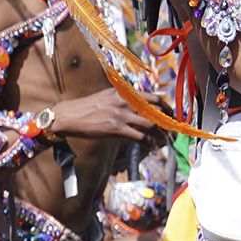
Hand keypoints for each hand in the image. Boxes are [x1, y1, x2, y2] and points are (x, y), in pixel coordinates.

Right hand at [45, 88, 164, 143]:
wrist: (68, 116)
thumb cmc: (86, 108)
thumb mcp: (107, 96)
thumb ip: (123, 98)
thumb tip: (138, 105)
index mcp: (125, 93)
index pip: (155, 97)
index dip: (167, 108)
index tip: (172, 117)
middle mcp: (126, 101)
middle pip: (157, 111)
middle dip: (169, 124)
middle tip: (171, 133)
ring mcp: (121, 115)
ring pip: (152, 125)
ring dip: (161, 136)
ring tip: (161, 143)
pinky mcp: (116, 128)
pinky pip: (140, 137)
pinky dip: (149, 143)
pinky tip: (149, 147)